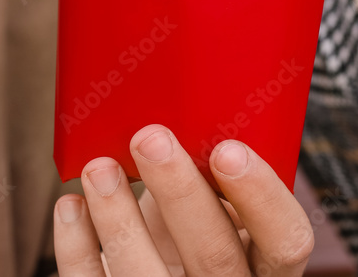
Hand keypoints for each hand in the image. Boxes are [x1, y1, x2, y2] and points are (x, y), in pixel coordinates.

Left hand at [54, 124, 312, 275]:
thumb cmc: (187, 234)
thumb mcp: (213, 209)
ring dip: (118, 217)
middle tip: (149, 136)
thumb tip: (182, 98)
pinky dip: (77, 247)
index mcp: (265, 263)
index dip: (261, 197)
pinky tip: (71, 206)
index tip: (226, 149)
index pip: (287, 239)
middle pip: (215, 257)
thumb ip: (211, 177)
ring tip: (98, 168)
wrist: (151, 276)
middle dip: (180, 194)